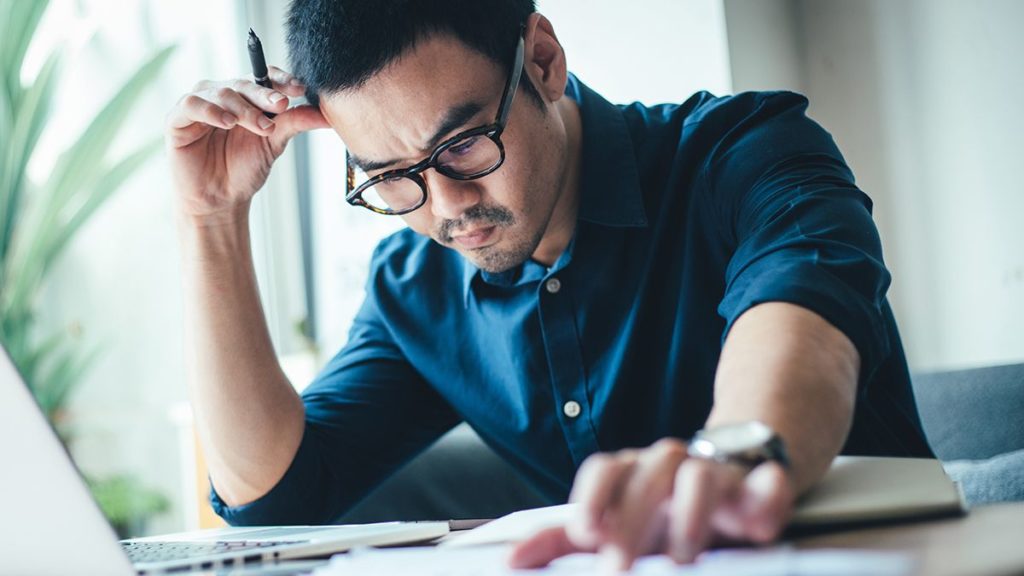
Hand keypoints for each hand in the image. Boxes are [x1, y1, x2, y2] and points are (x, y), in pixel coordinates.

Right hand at [165, 66, 329, 223]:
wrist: (221, 200)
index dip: (280, 79)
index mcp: (245, 97)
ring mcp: (199, 105)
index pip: (262, 76)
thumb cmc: (244, 170)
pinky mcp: (177, 119)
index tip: (299, 89)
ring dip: (243, 108)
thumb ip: (295, 123)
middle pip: (244, 83)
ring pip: (221, 92)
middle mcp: (221, 95)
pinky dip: (210, 110)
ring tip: (259, 126)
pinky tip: (227, 122)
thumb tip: (326, 114)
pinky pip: (191, 104)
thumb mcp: (274, 143)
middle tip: (281, 106)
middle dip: (264, 94)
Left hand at [508, 438, 795, 571]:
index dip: (593, 498)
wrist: (732, 477)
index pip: (606, 470)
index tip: (586, 531)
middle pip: (647, 476)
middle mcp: (669, 466)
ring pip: (700, 474)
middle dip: (632, 519)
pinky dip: (765, 496)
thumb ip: (562, 542)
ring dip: (690, 512)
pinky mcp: (761, 486)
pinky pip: (767, 481)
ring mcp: (716, 473)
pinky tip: (758, 523)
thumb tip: (513, 559)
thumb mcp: (611, 524)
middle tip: (619, 563)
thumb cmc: (660, 509)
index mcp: (631, 473)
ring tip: (683, 554)